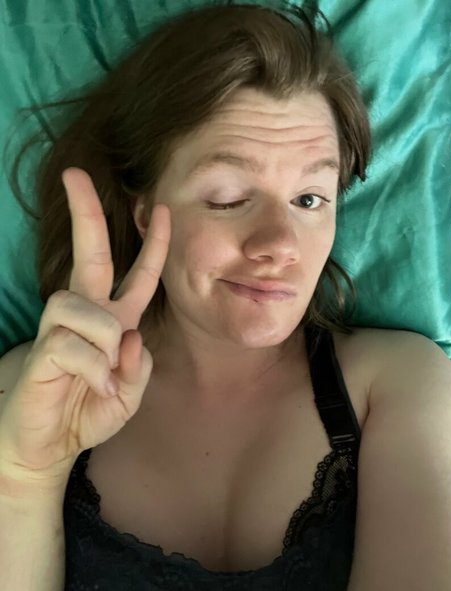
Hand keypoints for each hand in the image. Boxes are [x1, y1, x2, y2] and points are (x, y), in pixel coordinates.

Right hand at [0, 167, 169, 485]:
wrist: (49, 444)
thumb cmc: (89, 411)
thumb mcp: (129, 394)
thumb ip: (139, 367)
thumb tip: (128, 338)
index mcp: (115, 320)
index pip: (138, 275)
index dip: (153, 244)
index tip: (160, 209)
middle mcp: (88, 315)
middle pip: (91, 256)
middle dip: (87, 214)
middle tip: (75, 174)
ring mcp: (61, 329)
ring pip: (83, 305)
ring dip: (102, 340)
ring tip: (106, 376)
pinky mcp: (41, 350)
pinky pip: (71, 342)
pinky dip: (93, 368)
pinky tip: (95, 386)